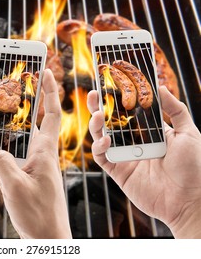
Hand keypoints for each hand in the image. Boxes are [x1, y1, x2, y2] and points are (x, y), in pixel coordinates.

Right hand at [0, 69, 70, 238]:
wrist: (44, 238)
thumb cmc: (39, 215)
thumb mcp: (17, 187)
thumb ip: (2, 163)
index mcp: (44, 150)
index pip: (51, 113)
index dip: (49, 90)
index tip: (44, 71)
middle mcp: (35, 153)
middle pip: (19, 123)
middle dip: (2, 110)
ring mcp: (24, 165)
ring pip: (3, 142)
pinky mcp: (15, 176)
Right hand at [87, 86, 200, 237]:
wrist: (190, 200)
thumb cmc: (194, 167)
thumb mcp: (189, 133)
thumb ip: (176, 110)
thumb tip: (161, 88)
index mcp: (149, 131)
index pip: (128, 111)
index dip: (118, 99)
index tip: (109, 84)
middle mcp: (134, 141)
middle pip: (110, 121)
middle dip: (99, 108)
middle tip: (92, 94)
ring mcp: (124, 156)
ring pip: (101, 137)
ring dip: (96, 125)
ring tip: (97, 115)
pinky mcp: (117, 171)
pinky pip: (102, 157)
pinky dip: (99, 147)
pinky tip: (105, 140)